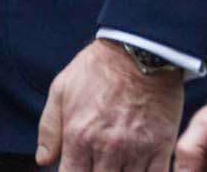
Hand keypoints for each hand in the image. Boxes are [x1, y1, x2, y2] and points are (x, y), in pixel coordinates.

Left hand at [35, 39, 183, 170]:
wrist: (144, 46)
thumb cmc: (101, 65)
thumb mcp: (62, 89)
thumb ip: (49, 128)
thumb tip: (44, 159)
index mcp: (79, 137)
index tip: (79, 170)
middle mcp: (107, 148)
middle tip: (100, 164)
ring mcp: (136, 148)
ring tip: (117, 166)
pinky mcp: (162, 143)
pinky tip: (140, 171)